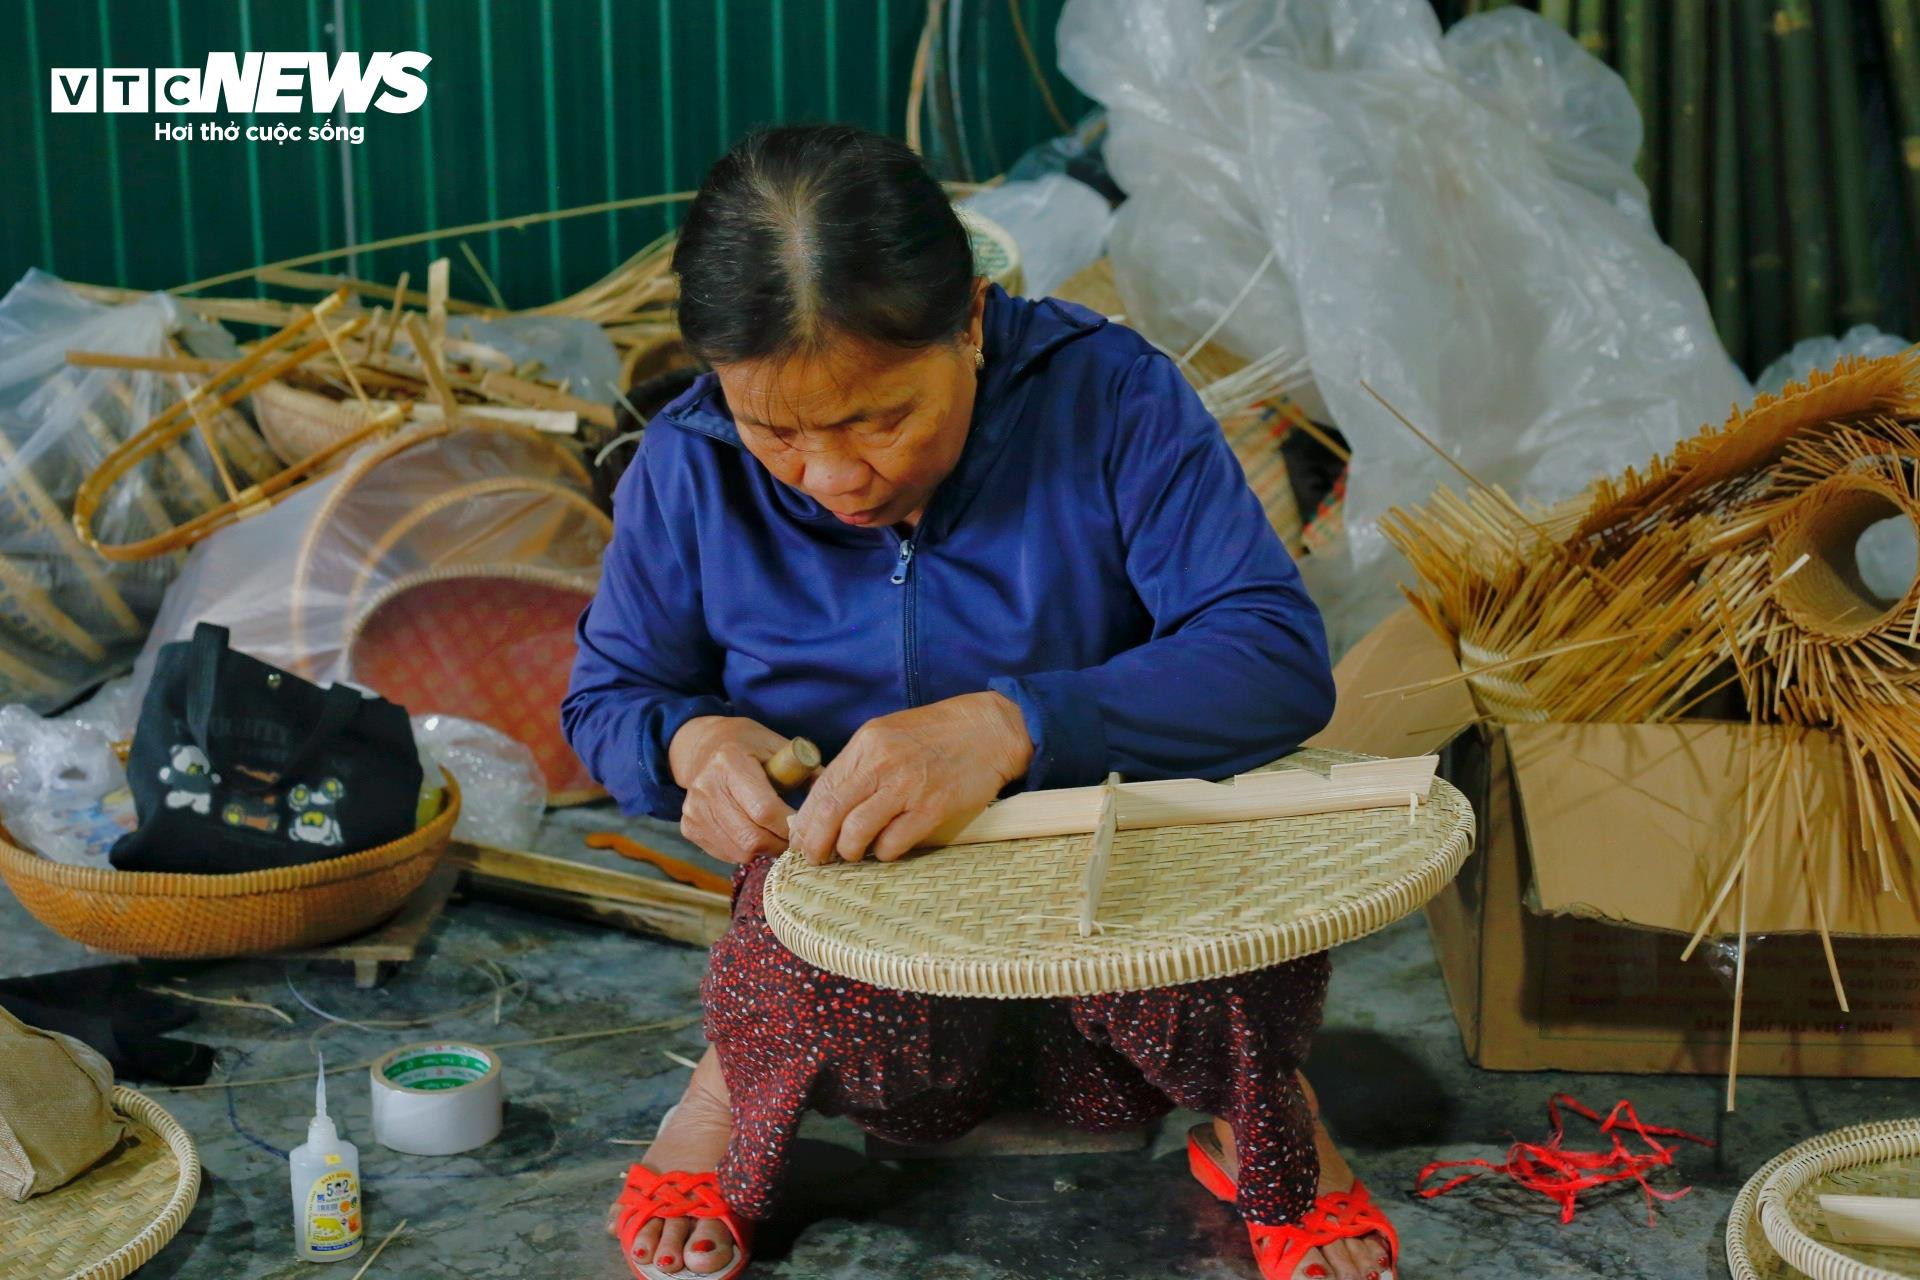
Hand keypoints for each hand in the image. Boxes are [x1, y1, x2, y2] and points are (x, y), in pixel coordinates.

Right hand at [668, 715, 796, 864]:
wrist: (704, 747)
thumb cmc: (750, 747)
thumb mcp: (778, 747)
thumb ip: (807, 772)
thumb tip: (835, 804)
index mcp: (729, 761)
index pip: (764, 810)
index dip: (790, 826)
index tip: (806, 828)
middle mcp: (706, 786)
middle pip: (751, 838)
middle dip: (780, 844)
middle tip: (796, 840)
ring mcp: (694, 809)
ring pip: (739, 851)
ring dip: (765, 851)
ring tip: (778, 837)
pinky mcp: (689, 826)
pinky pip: (726, 854)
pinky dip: (746, 852)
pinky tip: (756, 835)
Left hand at [789, 692, 1031, 864]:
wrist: (989, 730)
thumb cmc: (935, 735)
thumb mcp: (887, 735)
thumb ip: (858, 766)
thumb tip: (824, 805)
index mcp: (867, 744)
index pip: (822, 790)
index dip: (806, 822)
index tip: (801, 839)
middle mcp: (883, 764)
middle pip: (831, 814)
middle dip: (817, 844)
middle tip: (817, 858)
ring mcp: (908, 787)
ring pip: (857, 834)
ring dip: (849, 851)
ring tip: (853, 853)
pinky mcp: (933, 809)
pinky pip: (893, 843)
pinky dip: (883, 853)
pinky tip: (886, 848)